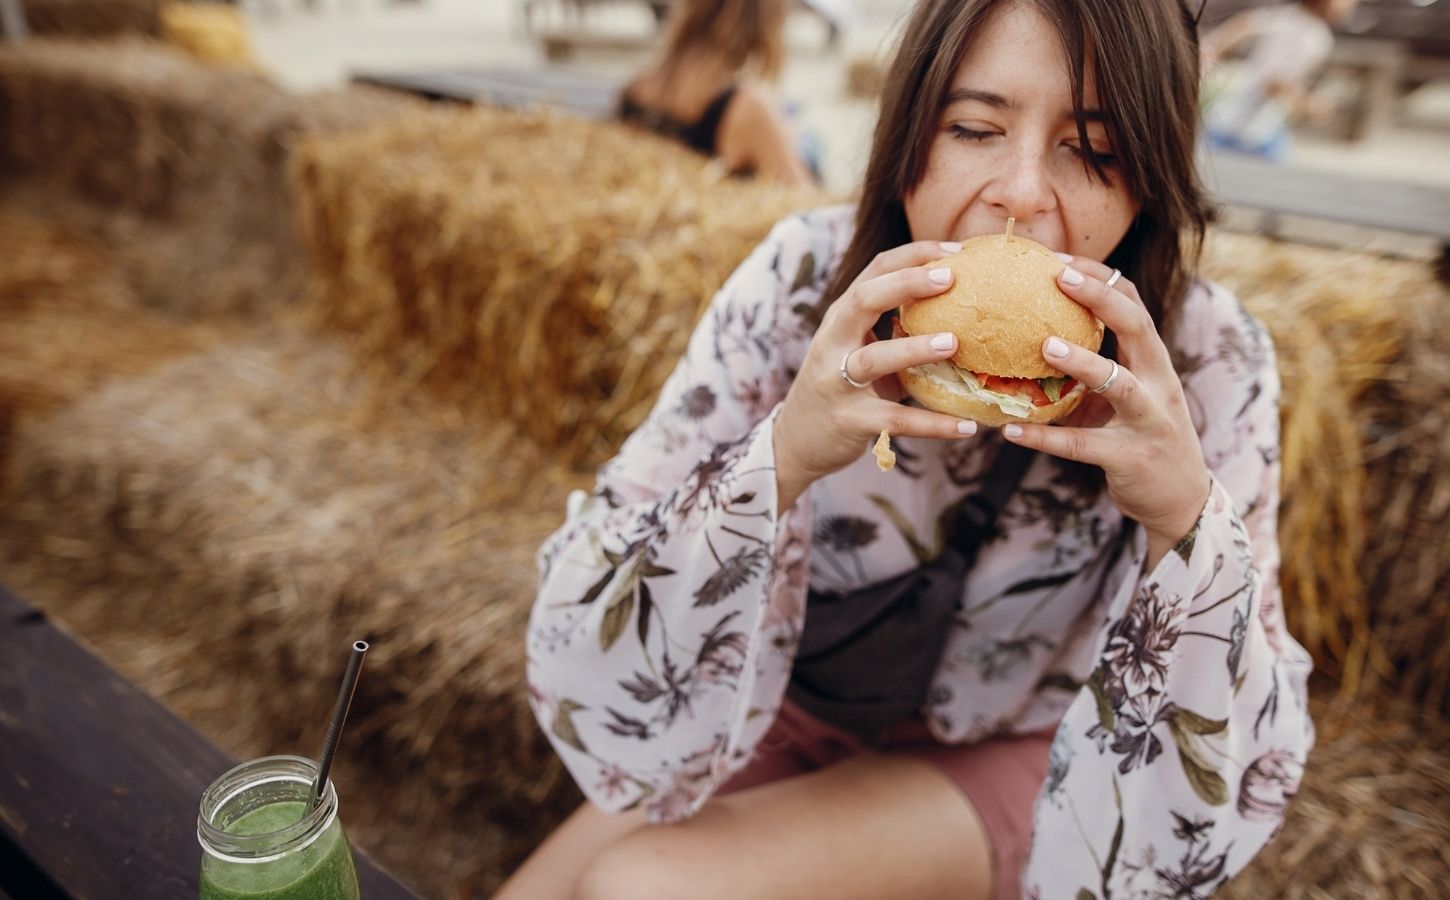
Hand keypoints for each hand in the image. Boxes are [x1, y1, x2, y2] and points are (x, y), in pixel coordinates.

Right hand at [774, 241, 979, 510]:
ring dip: (914, 348)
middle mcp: (834, 341)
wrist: (796, 440)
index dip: (915, 255)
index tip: (957, 251)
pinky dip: (932, 424)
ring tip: (954, 343)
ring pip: (873, 358)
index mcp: (842, 317)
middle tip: (951, 277)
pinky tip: (967, 426)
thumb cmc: (842, 386)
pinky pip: (895, 419)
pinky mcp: (849, 420)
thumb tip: (961, 306)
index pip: (876, 270)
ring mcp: (837, 381)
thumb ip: (895, 327)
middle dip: (907, 284)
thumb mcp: (859, 348)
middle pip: (864, 300)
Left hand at [999, 256, 1211, 567]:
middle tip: (1058, 276)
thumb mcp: (1124, 396)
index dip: (1100, 279)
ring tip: (1042, 345)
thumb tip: (1030, 338)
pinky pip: (1082, 445)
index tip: (1059, 258)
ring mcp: (1148, 421)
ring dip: (1082, 362)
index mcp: (1153, 362)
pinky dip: (1044, 437)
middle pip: (1137, 327)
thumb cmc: (1140, 438)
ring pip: (1118, 384)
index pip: (1134, 305)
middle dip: (1100, 299)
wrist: (1181, 502)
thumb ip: (1091, 369)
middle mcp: (1157, 384)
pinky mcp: (1130, 459)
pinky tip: (1008, 430)